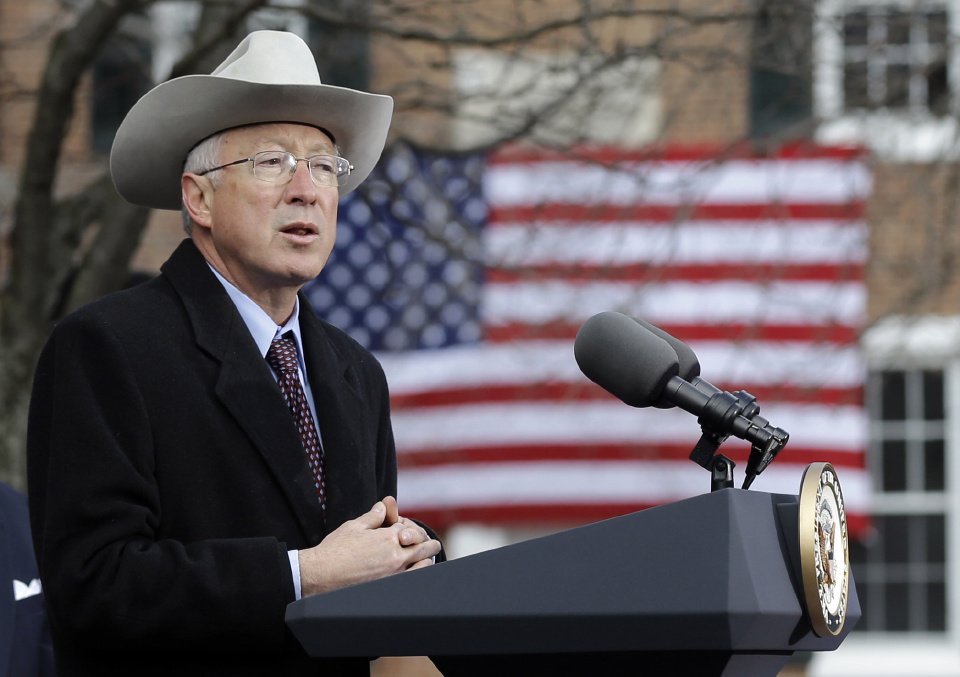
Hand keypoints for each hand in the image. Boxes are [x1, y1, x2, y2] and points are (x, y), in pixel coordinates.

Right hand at [298, 497, 440, 595]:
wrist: (321, 575)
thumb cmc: (335, 550)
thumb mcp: (354, 526)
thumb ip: (372, 517)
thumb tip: (383, 507)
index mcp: (388, 537)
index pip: (411, 529)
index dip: (411, 528)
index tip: (411, 531)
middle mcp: (395, 556)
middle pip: (422, 547)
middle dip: (429, 544)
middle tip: (433, 545)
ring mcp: (394, 574)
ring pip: (423, 566)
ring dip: (427, 560)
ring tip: (428, 559)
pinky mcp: (389, 588)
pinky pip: (413, 580)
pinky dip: (419, 574)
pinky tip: (418, 573)